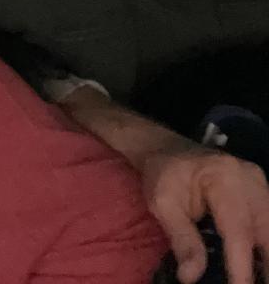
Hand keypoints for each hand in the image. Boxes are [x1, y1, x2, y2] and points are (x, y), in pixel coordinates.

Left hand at [143, 140, 268, 283]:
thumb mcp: (163, 204)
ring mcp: (258, 183)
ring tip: (259, 279)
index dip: (241, 263)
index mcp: (223, 178)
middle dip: (266, 263)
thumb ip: (181, 239)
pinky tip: (259, 266)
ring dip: (266, 256)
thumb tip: (190, 276)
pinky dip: (264, 245)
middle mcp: (248, 179)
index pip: (238, 228)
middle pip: (266, 229)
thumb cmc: (164, 175)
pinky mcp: (261, 191)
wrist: (168, 150)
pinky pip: (268, 222)